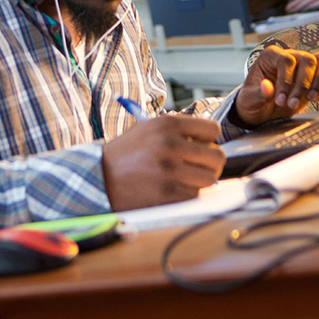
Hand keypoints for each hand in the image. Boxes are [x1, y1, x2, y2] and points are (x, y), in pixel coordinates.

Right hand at [102, 115, 223, 210]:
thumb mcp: (149, 128)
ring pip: (210, 178)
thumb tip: (211, 141)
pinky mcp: (167, 193)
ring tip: (185, 178)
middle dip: (210, 162)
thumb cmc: (127, 152)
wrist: (100, 176)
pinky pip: (195, 195)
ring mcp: (169, 170)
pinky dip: (188, 193)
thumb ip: (179, 130)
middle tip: (199, 166)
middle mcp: (170, 145)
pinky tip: (173, 188)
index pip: (212, 130)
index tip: (202, 145)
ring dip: (200, 180)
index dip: (209, 139)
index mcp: (167, 124)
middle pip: (217, 156)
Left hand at [233, 48, 318, 127]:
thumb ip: (257, 94)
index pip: (286, 60)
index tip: (280, 100)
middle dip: (303, 85)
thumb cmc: (253, 101)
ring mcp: (303, 64)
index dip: (286, 81)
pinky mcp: (314, 76)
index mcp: (271, 56)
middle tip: (292, 104)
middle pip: (307, 60)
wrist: (261, 110)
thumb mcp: (249, 99)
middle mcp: (290, 56)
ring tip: (310, 99)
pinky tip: (315, 99)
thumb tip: (267, 87)